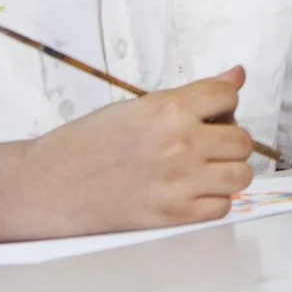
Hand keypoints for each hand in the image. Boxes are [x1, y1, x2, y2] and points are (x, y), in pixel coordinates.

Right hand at [24, 67, 254, 232]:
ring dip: (226, 172)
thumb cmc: (88, 143)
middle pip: (242, 140)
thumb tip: (237, 76)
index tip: (208, 115)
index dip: (220, 106)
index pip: (228, 96)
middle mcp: (180, 143)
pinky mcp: (174, 215)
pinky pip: (222, 207)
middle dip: (227, 141)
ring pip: (240, 175)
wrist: (49, 186)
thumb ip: (192, 95)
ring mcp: (179, 182)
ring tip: (201, 170)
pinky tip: (189, 193)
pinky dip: (212, 201)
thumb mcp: (137, 106)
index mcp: (168, 109)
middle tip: (204, 146)